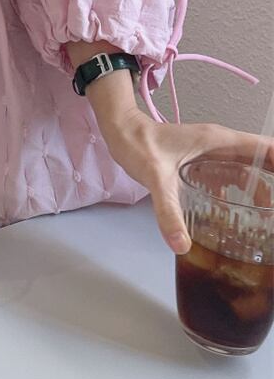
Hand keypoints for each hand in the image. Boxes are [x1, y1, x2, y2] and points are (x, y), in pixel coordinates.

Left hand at [97, 105, 273, 253]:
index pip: (265, 148)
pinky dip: (239, 189)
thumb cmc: (138, 145)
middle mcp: (219, 145)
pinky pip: (228, 174)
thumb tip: (182, 246)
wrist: (121, 132)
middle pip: (261, 160)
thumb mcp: (156, 179)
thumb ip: (169, 212)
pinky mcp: (199, 160)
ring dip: (260, 187)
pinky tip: (236, 212)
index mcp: (219, 141)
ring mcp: (210, 152)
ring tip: (266, 214)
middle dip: (273, 179)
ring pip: (246, 168)